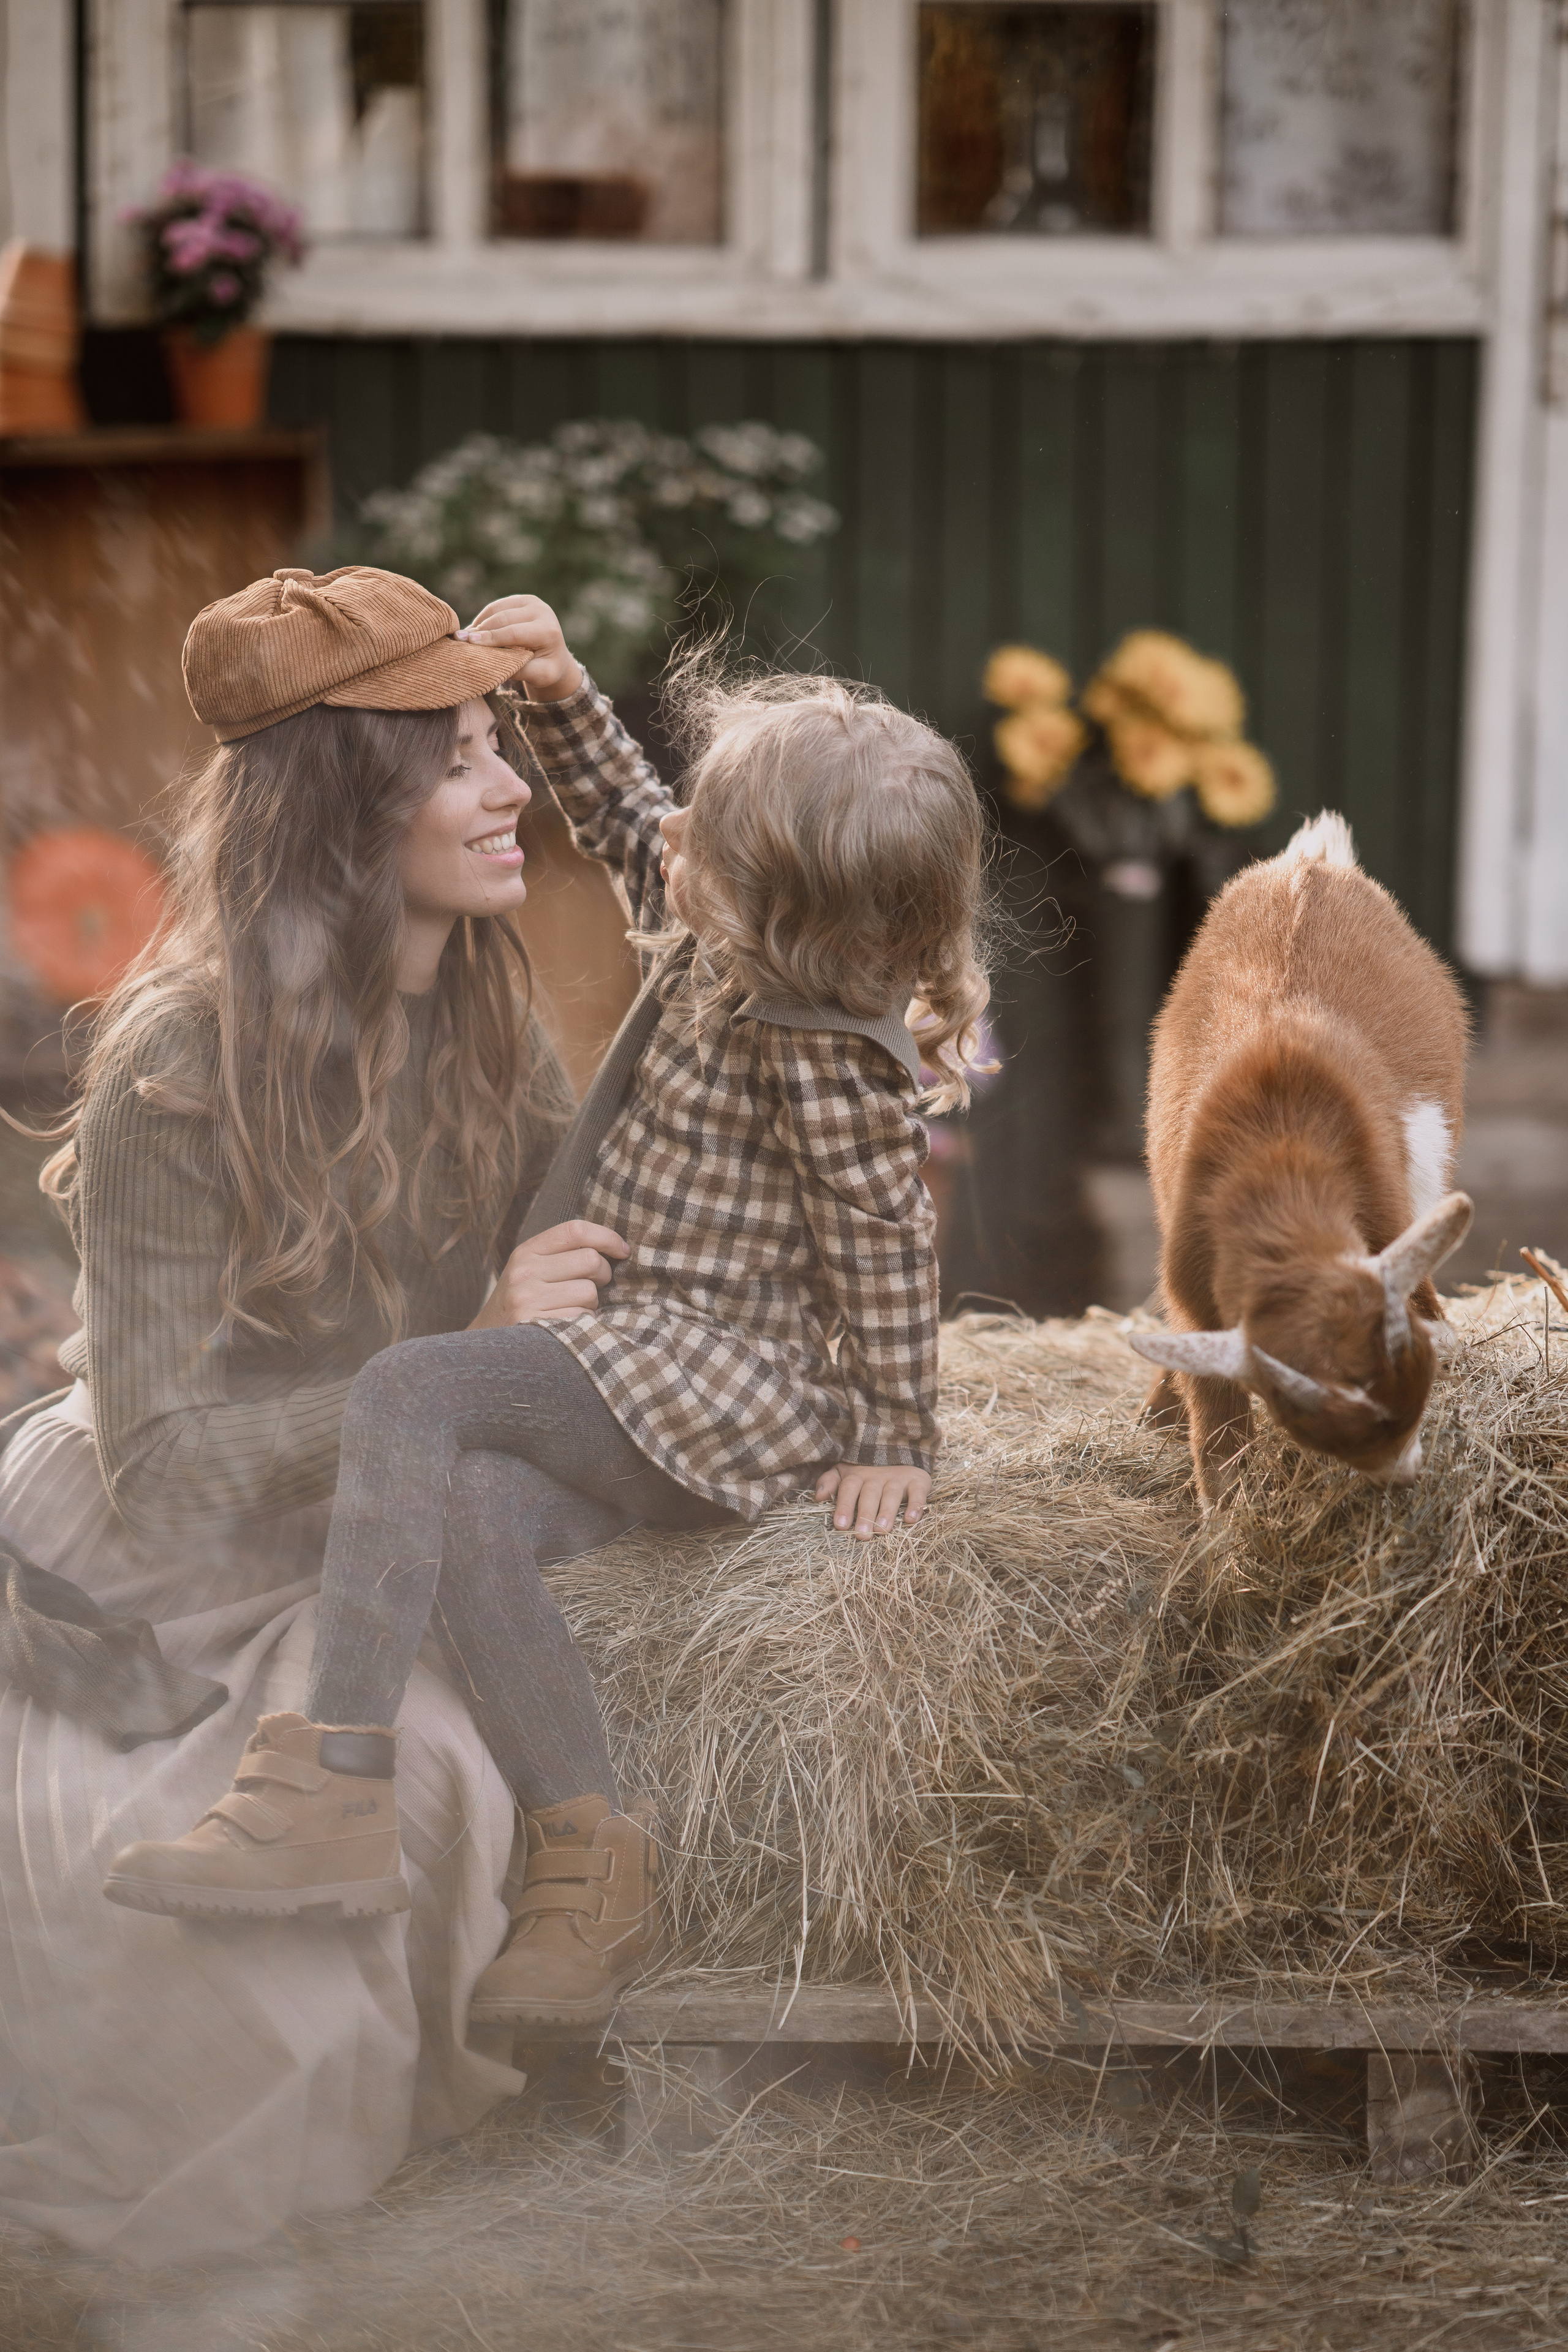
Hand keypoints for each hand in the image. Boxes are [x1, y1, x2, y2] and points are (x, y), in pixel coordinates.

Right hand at [458, 595, 581, 700]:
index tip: (470, 643)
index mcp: (548, 631)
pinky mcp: (521, 599)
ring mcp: (532, 601)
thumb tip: (492, 664)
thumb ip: (521, 671)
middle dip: (481, 630)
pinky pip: (497, 606)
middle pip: (504, 619)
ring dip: (480, 623)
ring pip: (498, 609)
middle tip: (459, 640)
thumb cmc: (545, 668)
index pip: (514, 633)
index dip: (491, 638)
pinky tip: (474, 630)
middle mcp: (542, 611)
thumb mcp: (539, 676)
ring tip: (464, 636)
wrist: (555, 654)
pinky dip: (483, 617)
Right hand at [468, 1220, 628, 1329]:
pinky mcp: (535, 1324)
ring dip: (591, 1304)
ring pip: (589, 1291)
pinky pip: (581, 1317)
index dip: (607, 1237)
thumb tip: (618, 1247)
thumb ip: (563, 1255)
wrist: (487, 1349)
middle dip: (603, 1275)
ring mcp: (527, 1298)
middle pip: (590, 1260)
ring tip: (572, 1309)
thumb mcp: (532, 1271)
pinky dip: (582, 1324)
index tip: (623, 1251)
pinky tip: (565, 1327)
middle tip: (595, 1287)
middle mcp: (524, 1271)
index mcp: (526, 1252)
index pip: (575, 1230)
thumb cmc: (522, 1305)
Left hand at [815, 1463, 931, 1538]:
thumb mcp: (844, 1474)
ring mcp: (897, 1478)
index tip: (841, 1525)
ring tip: (883, 1530)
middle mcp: (877, 1477)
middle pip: (869, 1495)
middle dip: (865, 1515)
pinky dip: (916, 1505)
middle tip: (862, 1535)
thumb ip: (830, 1483)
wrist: (899, 1454)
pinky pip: (918, 1493)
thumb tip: (819, 1497)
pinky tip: (911, 1519)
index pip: (848, 1489)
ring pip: (891, 1495)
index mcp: (856, 1476)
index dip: (844, 1506)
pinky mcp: (917, 1481)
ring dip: (887, 1513)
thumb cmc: (865, 1474)